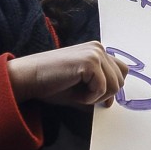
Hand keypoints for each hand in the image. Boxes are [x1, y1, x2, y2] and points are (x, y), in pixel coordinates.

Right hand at [7, 41, 128, 106]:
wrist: (28, 78)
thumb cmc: (50, 83)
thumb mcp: (81, 85)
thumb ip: (99, 88)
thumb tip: (112, 101)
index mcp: (97, 50)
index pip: (121, 71)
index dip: (112, 88)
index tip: (100, 99)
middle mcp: (98, 48)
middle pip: (120, 80)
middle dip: (104, 94)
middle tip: (83, 95)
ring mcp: (95, 53)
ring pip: (115, 85)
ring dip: (97, 96)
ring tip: (78, 93)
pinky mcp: (89, 62)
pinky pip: (103, 88)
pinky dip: (90, 97)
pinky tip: (75, 93)